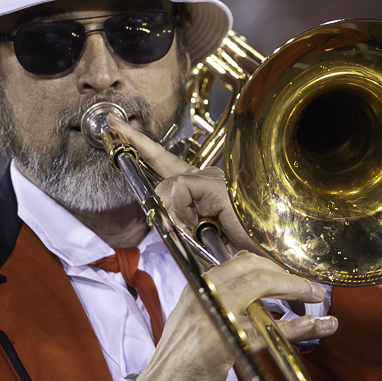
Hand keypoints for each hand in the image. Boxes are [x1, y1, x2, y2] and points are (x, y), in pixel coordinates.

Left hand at [106, 115, 256, 251]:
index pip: (165, 161)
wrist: (268, 258)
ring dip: (172, 212)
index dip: (141, 144)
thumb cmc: (237, 250)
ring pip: (168, 183)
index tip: (117, 124)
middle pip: (161, 160)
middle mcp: (207, 177)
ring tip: (194, 228)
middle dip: (136, 141)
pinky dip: (182, 210)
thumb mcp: (198, 237)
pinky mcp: (216, 185)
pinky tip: (201, 223)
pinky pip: (180, 190)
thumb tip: (161, 209)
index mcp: (202, 189)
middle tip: (112, 122)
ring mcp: (213, 179)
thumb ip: (177, 222)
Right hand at [139, 252, 336, 380]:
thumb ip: (222, 299)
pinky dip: (297, 327)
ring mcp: (212, 315)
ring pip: (262, 289)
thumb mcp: (197, 317)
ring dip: (297, 291)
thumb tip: (261, 292)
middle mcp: (204, 293)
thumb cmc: (181, 356)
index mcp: (198, 285)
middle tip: (310, 288)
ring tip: (315, 299)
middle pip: (254, 269)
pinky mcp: (222, 342)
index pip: (241, 262)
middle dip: (288, 276)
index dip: (272, 265)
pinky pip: (267, 330)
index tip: (291, 275)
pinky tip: (314, 326)